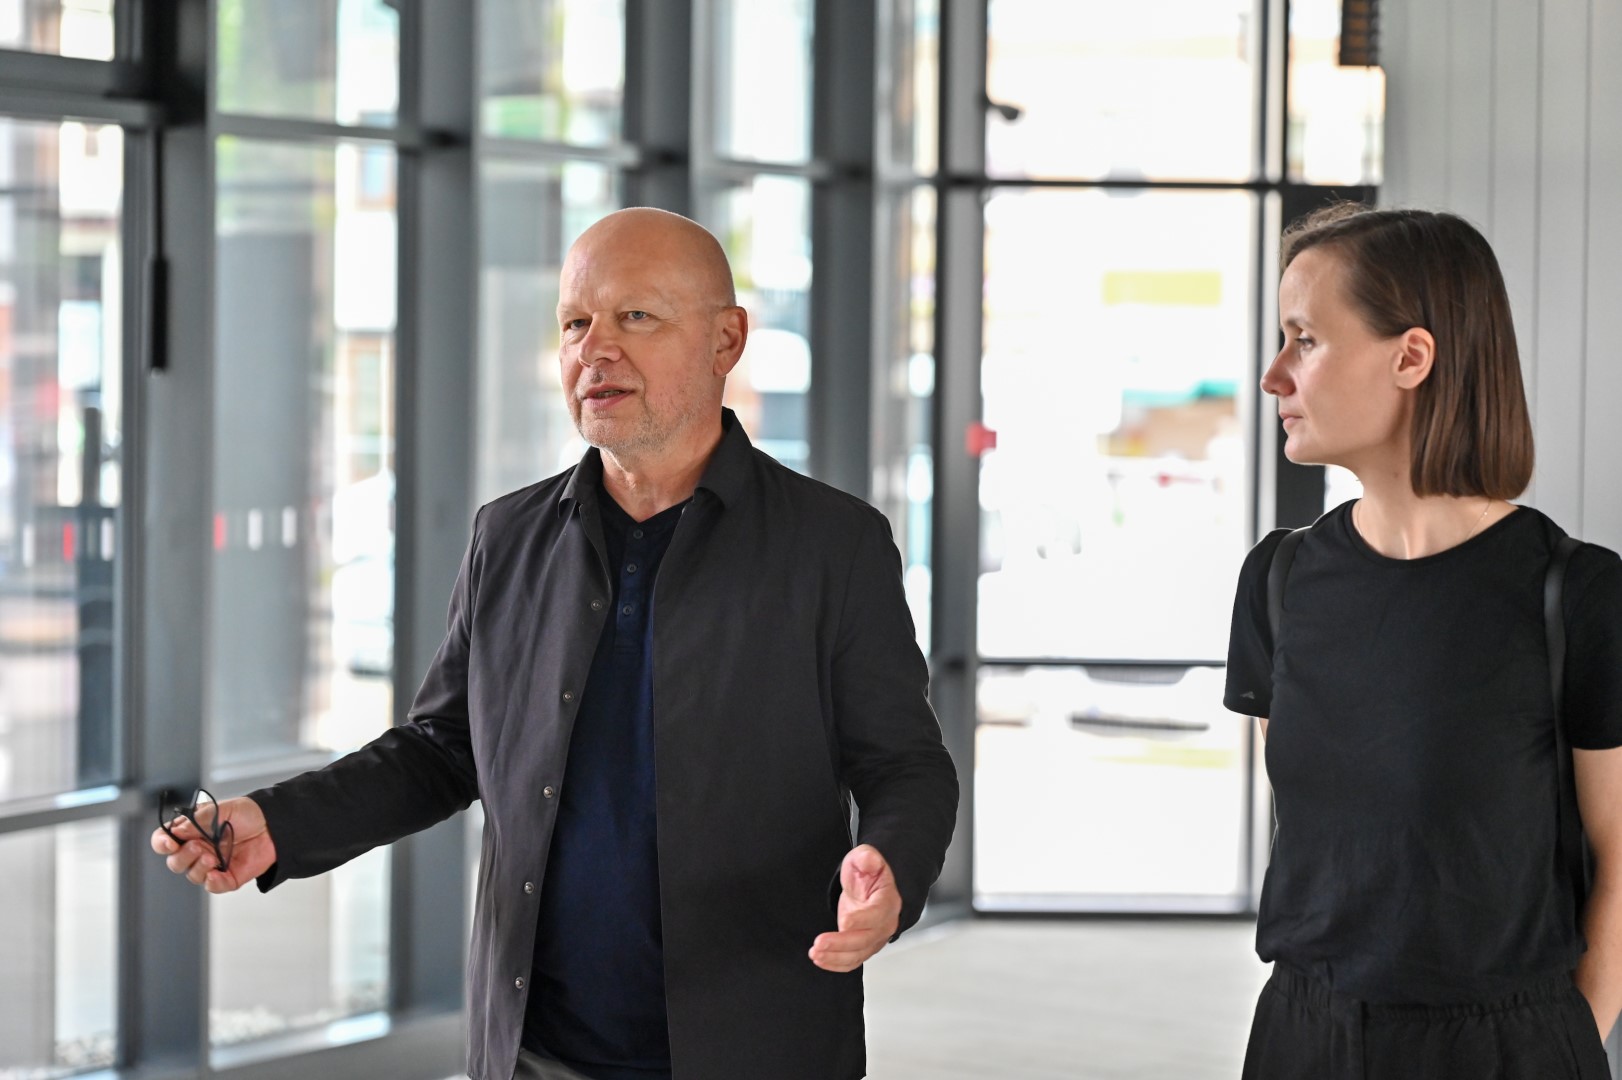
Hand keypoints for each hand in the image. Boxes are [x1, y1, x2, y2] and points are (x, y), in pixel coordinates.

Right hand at [150, 796, 276, 893]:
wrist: (274, 824)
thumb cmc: (247, 814)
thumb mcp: (221, 809)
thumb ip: (198, 820)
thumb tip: (176, 831)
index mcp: (191, 832)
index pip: (164, 841)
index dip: (162, 843)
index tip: (171, 843)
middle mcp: (198, 850)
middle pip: (175, 862)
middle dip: (183, 856)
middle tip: (199, 846)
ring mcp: (212, 864)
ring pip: (192, 875)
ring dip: (198, 867)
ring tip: (212, 857)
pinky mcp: (227, 876)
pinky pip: (213, 886)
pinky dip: (212, 882)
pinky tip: (217, 873)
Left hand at [808, 844, 902, 972]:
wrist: (871, 885)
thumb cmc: (868, 872)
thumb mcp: (865, 857)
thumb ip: (866, 858)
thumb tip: (868, 860)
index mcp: (888, 901)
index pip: (877, 914)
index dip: (862, 919)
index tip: (844, 921)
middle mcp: (885, 923)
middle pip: (865, 939)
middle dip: (841, 944)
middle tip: (819, 943)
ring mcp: (875, 937)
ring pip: (857, 954)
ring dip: (835, 957)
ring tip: (815, 953)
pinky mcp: (864, 946)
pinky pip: (852, 960)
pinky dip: (836, 963)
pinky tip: (821, 960)